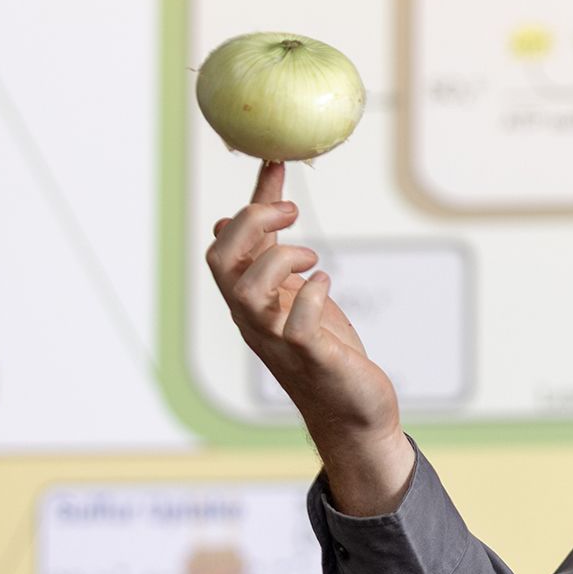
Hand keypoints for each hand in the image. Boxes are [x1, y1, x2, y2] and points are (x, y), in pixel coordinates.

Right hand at [205, 159, 410, 507]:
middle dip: (253, 225)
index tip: (276, 164)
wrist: (351, 408)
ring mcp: (277, 340)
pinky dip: (308, 297)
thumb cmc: (323, 345)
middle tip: (293, 213)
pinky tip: (324, 283)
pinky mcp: (310, 358)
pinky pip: (294, 327)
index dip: (249, 204)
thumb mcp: (298, 283)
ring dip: (278, 260)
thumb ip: (278, 241)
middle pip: (221, 263)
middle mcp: (253, 319)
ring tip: (312, 258)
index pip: (224, 246)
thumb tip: (268, 189)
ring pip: (245, 293)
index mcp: (249, 299)